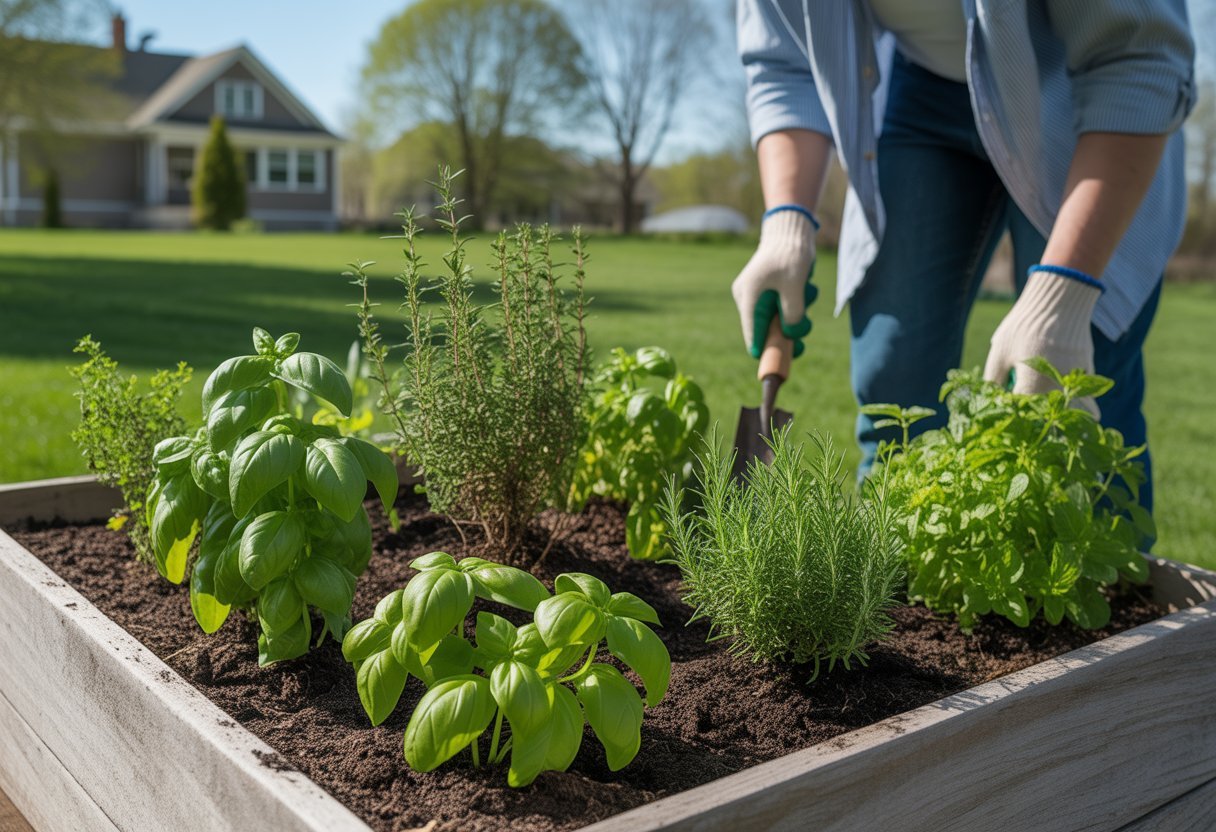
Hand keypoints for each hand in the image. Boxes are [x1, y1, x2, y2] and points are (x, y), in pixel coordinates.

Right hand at [731, 209, 816, 357]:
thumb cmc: (790, 255)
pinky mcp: (768, 291)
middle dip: (789, 331)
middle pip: (766, 331)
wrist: (790, 229)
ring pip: (777, 319)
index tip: (782, 362)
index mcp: (748, 299)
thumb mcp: (795, 287)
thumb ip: (793, 315)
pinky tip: (805, 287)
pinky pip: (782, 307)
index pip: (753, 337)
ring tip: (808, 293)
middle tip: (805, 330)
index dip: (767, 352)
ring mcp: (757, 295)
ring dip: (797, 313)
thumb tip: (792, 336)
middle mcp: (748, 299)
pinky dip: (796, 303)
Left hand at [983, 267, 1101, 417]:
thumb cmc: (1024, 327)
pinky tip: (1069, 400)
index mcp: (1032, 389)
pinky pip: (1086, 396)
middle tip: (1029, 423)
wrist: (1059, 301)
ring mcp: (1077, 382)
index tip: (1005, 419)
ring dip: (1067, 418)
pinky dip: (1080, 402)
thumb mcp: (1000, 353)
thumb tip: (989, 401)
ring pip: (1075, 412)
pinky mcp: (1089, 372)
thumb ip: (993, 381)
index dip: (1010, 421)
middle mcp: (1058, 390)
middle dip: (1040, 424)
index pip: (1020, 417)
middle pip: (1051, 421)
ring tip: (1055, 419)